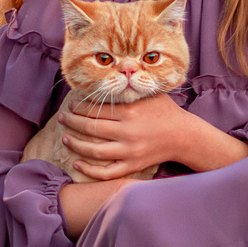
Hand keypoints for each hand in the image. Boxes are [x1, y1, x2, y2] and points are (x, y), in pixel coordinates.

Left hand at [60, 95, 247, 179]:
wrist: (185, 136)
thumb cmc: (166, 112)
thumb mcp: (150, 93)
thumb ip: (131, 86)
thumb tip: (112, 74)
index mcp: (130, 111)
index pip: (96, 109)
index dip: (79, 107)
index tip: (71, 105)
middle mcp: (128, 132)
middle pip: (90, 127)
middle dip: (71, 122)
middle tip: (62, 118)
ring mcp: (130, 151)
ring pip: (94, 150)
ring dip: (75, 144)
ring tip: (65, 138)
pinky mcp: (133, 165)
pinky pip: (106, 172)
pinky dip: (89, 169)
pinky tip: (77, 163)